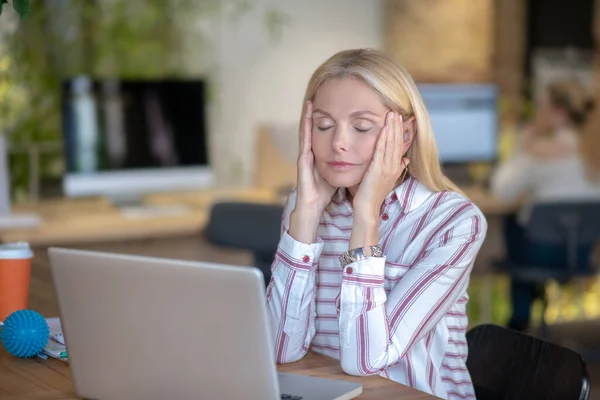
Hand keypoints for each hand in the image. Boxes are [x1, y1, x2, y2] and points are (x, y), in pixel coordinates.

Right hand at [289, 101, 336, 243]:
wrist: (313, 204)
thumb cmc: (324, 191)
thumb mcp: (337, 172)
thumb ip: (345, 162)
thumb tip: (357, 155)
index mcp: (320, 155)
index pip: (324, 134)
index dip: (326, 121)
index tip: (331, 107)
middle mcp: (311, 152)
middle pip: (314, 130)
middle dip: (315, 115)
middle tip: (317, 97)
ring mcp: (305, 155)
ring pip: (306, 132)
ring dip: (307, 117)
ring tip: (310, 103)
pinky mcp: (303, 160)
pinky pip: (304, 141)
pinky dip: (304, 129)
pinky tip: (306, 119)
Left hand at [352, 112, 409, 221]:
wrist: (367, 207)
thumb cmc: (372, 194)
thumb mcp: (386, 180)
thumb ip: (395, 168)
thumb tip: (405, 161)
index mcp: (395, 168)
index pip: (400, 146)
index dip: (401, 132)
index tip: (400, 120)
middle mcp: (394, 166)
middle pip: (397, 142)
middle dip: (397, 126)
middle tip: (396, 111)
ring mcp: (387, 168)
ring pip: (391, 144)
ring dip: (392, 128)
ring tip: (392, 114)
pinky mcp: (378, 169)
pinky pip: (381, 151)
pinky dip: (383, 138)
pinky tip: (384, 128)